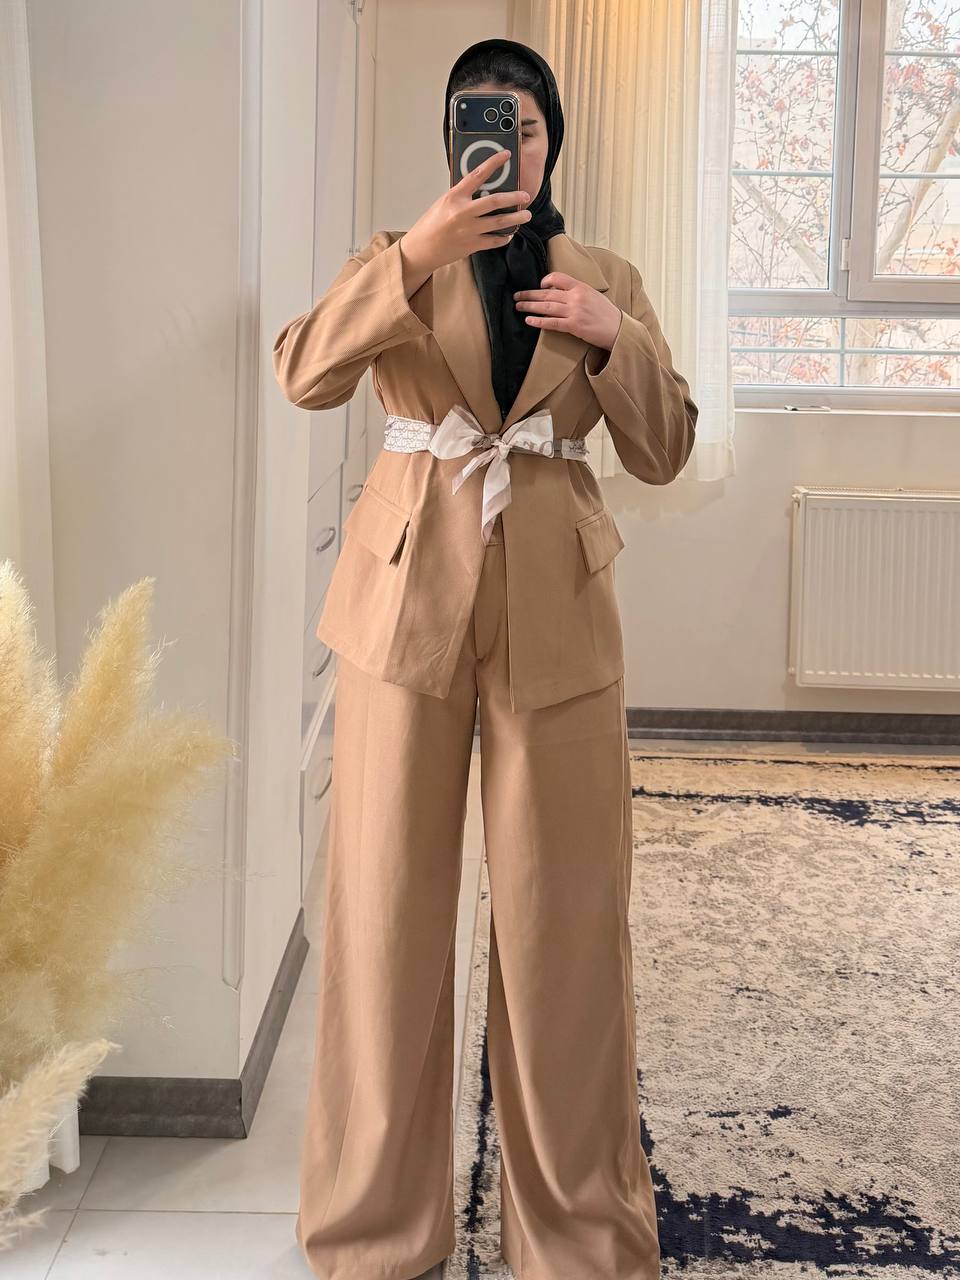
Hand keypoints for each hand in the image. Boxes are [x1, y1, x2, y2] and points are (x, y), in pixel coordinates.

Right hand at [400, 150, 532, 276]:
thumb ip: (462, 196)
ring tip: (526, 215)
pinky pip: (494, 240)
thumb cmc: (431, 225)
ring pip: (499, 222)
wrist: (422, 249)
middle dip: (514, 197)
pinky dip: (504, 237)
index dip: (494, 162)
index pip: (478, 174)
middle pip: (495, 200)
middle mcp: (463, 212)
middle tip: (525, 195)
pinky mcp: (472, 245)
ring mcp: (469, 230)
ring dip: (516, 218)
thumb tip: (482, 189)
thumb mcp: (444, 202)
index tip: (506, 155)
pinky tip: (509, 233)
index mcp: (455, 196)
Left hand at [513, 272, 623, 349]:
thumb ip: (578, 292)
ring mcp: (574, 311)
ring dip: (530, 306)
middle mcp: (576, 297)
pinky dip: (539, 321)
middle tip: (517, 296)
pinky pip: (552, 323)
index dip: (545, 281)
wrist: (619, 329)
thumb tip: (561, 293)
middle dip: (529, 295)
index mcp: (581, 287)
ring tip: (518, 306)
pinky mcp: (574, 326)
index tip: (539, 286)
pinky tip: (529, 320)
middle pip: (547, 294)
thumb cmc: (607, 313)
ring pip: (546, 307)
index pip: (558, 277)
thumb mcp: (594, 295)